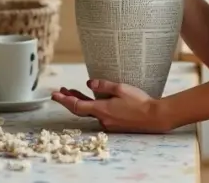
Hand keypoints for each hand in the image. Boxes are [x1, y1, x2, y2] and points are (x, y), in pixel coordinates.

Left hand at [51, 79, 170, 132]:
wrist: (154, 117)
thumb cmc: (139, 102)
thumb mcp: (121, 88)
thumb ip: (103, 86)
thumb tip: (88, 83)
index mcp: (102, 109)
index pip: (77, 106)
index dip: (64, 100)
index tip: (54, 94)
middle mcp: (102, 119)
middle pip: (80, 110)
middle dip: (69, 99)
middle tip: (59, 91)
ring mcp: (108, 124)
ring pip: (90, 112)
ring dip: (81, 102)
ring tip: (72, 92)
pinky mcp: (115, 125)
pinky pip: (99, 115)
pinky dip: (92, 107)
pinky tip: (93, 101)